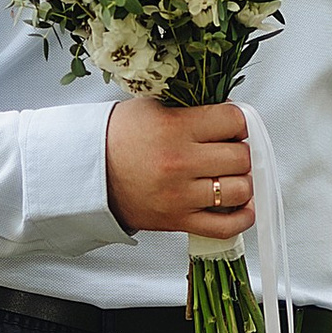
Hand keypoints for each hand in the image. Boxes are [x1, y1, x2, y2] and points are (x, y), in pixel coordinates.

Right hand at [106, 99, 253, 237]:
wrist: (90, 172)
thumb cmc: (119, 137)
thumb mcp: (153, 106)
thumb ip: (193, 107)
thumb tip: (232, 114)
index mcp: (174, 128)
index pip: (233, 121)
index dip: (238, 122)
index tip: (232, 126)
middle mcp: (179, 163)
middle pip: (240, 157)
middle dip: (241, 151)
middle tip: (229, 150)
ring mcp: (180, 195)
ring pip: (239, 190)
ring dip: (241, 182)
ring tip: (230, 176)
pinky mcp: (178, 221)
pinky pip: (225, 227)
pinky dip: (242, 217)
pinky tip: (241, 206)